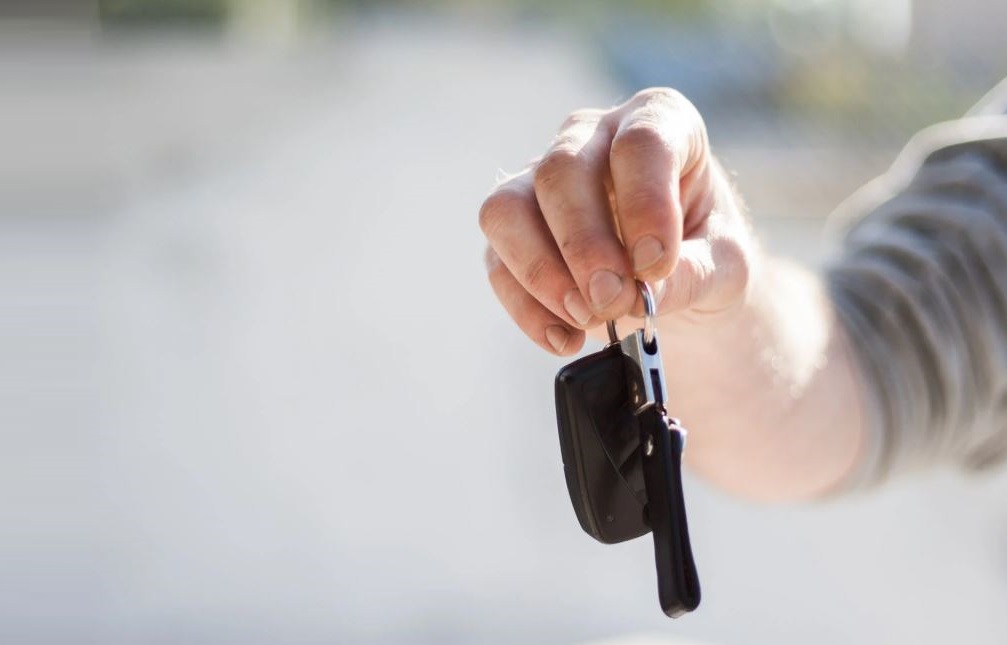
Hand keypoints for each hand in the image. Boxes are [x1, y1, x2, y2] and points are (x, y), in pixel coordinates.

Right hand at [480, 88, 755, 354]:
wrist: (674, 277)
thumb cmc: (704, 252)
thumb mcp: (724, 266)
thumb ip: (692, 275)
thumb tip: (638, 295)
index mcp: (658, 121)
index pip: (640, 142)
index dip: (645, 205)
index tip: (657, 266)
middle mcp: (591, 137)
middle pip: (561, 171)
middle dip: (585, 246)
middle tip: (614, 301)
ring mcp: (541, 178)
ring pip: (508, 208)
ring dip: (541, 272)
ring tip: (586, 318)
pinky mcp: (514, 228)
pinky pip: (497, 261)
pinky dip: (528, 308)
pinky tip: (566, 337)